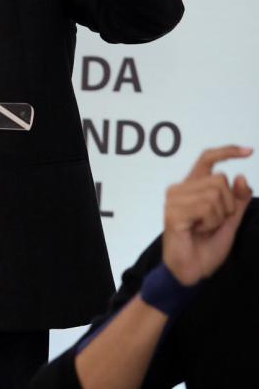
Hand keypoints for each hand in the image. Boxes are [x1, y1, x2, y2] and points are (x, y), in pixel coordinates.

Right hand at [162, 145, 252, 285]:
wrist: (192, 270)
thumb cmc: (207, 245)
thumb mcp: (231, 220)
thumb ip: (238, 200)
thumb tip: (241, 176)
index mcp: (192, 186)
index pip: (207, 159)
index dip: (227, 152)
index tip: (249, 151)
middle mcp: (180, 188)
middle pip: (220, 179)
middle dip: (229, 204)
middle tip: (216, 222)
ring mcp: (174, 199)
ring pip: (215, 194)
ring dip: (219, 216)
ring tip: (205, 228)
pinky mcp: (173, 212)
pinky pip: (206, 207)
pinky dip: (210, 222)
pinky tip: (198, 230)